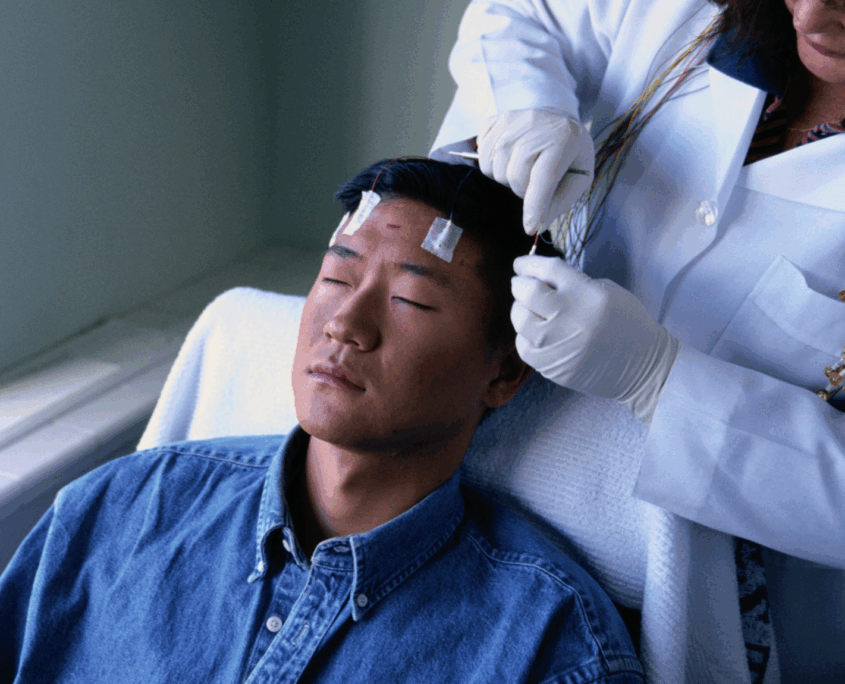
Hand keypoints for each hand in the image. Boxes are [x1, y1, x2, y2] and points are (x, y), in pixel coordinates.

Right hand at [478, 109, 594, 234]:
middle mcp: (534, 125)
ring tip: (523, 166)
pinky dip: (494, 164)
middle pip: (515, 178)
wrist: (557, 121)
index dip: (535, 207)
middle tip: (535, 179)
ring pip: (495, 170)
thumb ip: (560, 202)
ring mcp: (510, 121)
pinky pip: (482, 157)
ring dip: (508, 177)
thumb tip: (536, 226)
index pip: (543, 179)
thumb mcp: (579, 176)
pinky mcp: (493, 121)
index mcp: (563, 138)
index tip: (529, 228)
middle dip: (523, 189)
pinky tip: (510, 156)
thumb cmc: (569, 153)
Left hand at [511, 255, 679, 422]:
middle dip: (519, 284)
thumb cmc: (627, 323)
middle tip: (521, 284)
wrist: (642, 366)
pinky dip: (524, 335)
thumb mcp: (608, 291)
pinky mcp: (551, 367)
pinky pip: (523, 346)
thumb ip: (574, 283)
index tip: (520, 264)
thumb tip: (542, 279)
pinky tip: (535, 332)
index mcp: (586, 294)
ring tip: (528, 308)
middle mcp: (568, 318)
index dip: (528, 263)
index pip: (547, 269)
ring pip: (520, 320)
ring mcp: (557, 345)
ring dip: (519, 309)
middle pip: (526, 293)